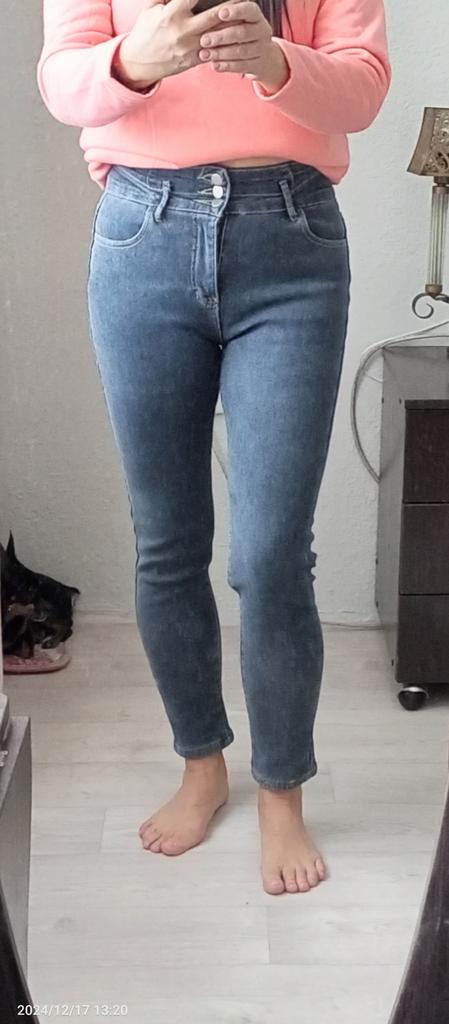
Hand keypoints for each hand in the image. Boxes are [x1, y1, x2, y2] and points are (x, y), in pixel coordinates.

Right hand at [119, 0, 244, 84]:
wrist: (139, 62)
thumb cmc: (145, 30)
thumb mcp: (150, 7)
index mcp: (171, 15)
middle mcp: (182, 32)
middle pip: (214, 15)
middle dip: (231, 6)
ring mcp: (189, 48)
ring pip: (218, 35)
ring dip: (233, 24)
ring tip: (246, 14)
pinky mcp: (193, 60)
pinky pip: (214, 50)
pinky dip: (226, 42)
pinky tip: (237, 33)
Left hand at [195, 1, 290, 91]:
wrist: (264, 57)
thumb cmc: (243, 33)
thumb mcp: (239, 22)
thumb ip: (226, 18)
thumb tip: (209, 14)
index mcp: (256, 17)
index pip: (249, 10)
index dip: (236, 12)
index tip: (220, 13)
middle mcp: (262, 32)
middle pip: (243, 33)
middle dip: (222, 37)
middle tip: (204, 40)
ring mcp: (261, 50)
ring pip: (241, 51)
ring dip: (221, 53)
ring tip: (204, 54)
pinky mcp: (257, 66)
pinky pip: (241, 66)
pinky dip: (226, 66)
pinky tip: (214, 65)